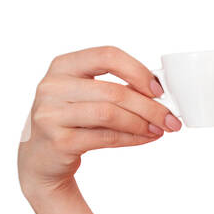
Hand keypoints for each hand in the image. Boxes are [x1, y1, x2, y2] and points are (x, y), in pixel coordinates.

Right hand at [18, 45, 181, 201]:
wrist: (41, 158)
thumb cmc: (72, 121)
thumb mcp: (86, 96)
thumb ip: (115, 89)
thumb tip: (160, 95)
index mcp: (63, 65)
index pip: (107, 55)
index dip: (137, 71)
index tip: (159, 90)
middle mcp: (53, 86)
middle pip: (113, 91)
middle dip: (150, 107)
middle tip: (171, 119)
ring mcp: (52, 114)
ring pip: (110, 114)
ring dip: (142, 123)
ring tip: (159, 130)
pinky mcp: (58, 141)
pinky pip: (105, 137)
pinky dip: (131, 138)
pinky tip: (145, 138)